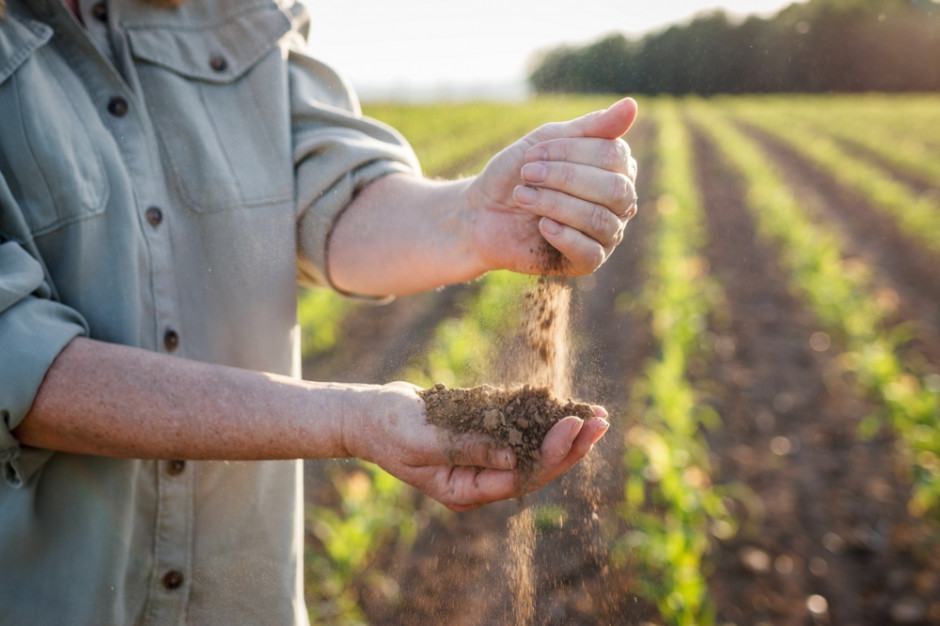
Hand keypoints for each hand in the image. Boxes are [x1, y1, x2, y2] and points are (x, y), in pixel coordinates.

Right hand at [343, 382, 609, 511]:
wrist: (366, 414)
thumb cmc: (387, 427)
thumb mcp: (424, 439)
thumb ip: (467, 448)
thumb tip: (516, 457)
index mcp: (466, 490)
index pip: (522, 476)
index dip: (553, 452)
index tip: (574, 424)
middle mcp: (480, 477)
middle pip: (536, 465)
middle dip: (571, 444)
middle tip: (602, 421)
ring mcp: (481, 456)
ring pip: (532, 447)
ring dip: (563, 429)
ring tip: (595, 413)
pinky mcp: (481, 434)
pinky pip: (517, 427)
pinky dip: (540, 415)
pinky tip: (564, 402)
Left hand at [468, 98, 638, 275]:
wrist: (480, 213)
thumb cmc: (515, 175)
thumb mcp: (546, 143)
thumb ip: (589, 128)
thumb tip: (632, 105)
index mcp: (615, 169)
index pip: (615, 154)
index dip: (571, 152)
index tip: (531, 153)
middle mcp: (619, 203)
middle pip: (615, 189)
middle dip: (565, 178)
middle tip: (527, 174)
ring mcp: (606, 234)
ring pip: (600, 219)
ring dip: (555, 204)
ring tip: (522, 196)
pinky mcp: (587, 262)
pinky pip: (592, 252)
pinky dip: (564, 235)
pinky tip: (541, 226)